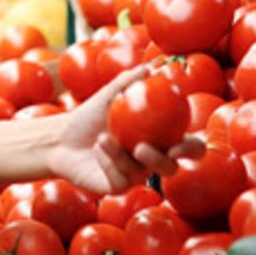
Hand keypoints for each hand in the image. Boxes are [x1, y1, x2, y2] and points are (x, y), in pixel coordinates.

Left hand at [46, 65, 205, 194]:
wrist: (61, 137)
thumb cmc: (89, 116)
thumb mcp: (109, 96)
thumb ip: (130, 82)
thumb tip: (150, 67)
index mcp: (159, 140)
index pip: (189, 147)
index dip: (194, 147)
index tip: (187, 138)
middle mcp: (151, 161)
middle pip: (172, 168)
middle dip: (163, 160)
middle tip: (146, 148)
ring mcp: (135, 176)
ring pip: (141, 173)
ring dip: (122, 156)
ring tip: (105, 138)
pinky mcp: (117, 187)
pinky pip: (119, 179)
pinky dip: (108, 160)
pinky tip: (98, 147)